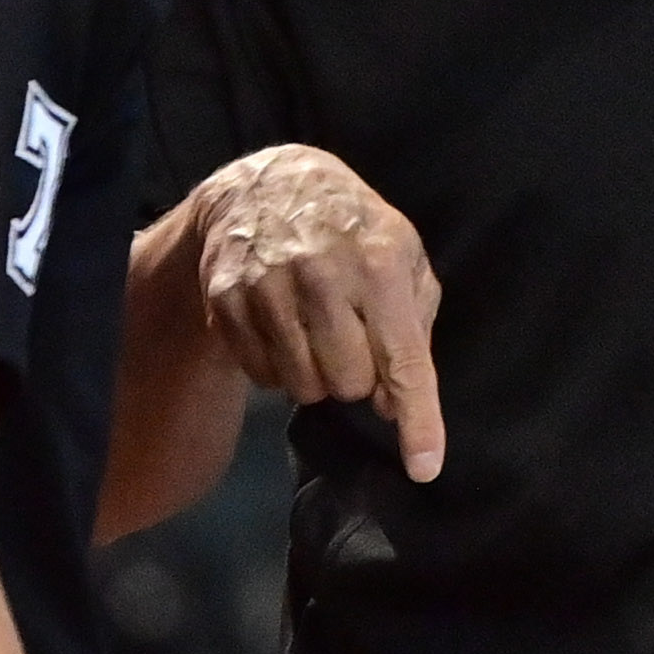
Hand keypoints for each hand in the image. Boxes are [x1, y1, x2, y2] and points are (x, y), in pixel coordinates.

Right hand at [186, 145, 445, 479]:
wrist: (265, 185)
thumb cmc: (351, 229)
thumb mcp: (403, 255)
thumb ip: (413, 327)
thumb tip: (396, 404)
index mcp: (380, 263)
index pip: (403, 359)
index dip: (418, 419)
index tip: (425, 468)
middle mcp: (323, 275)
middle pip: (349, 384)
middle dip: (357, 376)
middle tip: (350, 339)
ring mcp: (268, 287)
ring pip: (303, 388)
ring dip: (316, 375)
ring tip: (314, 332)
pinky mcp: (228, 300)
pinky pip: (262, 376)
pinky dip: (277, 366)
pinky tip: (281, 326)